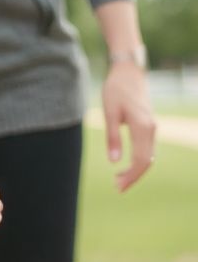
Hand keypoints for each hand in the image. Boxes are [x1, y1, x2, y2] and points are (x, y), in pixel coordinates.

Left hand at [102, 61, 155, 191]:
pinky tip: (127, 167)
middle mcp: (151, 129)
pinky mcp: (149, 127)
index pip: (141, 160)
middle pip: (147, 161)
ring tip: (119, 180)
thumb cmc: (116, 90)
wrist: (129, 73)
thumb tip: (113, 161)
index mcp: (142, 126)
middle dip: (133, 177)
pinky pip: (147, 149)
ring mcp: (152, 128)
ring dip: (136, 170)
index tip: (117, 185)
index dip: (131, 175)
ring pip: (149, 157)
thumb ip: (111, 136)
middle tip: (117, 188)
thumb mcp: (109, 112)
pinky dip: (139, 161)